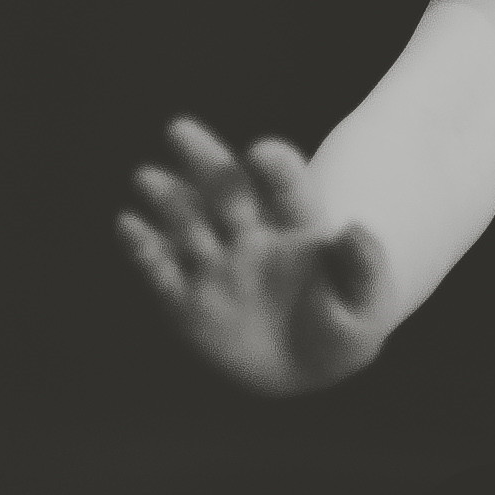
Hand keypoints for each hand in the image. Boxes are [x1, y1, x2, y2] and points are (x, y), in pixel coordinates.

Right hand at [115, 118, 390, 396]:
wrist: (308, 365)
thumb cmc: (345, 323)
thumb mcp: (367, 302)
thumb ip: (364, 266)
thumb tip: (355, 229)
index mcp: (299, 226)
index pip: (288, 190)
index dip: (276, 169)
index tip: (262, 152)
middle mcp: (252, 235)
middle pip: (227, 189)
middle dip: (205, 161)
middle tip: (179, 129)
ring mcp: (217, 264)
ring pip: (189, 223)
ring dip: (169, 199)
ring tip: (148, 177)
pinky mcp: (187, 300)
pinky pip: (162, 272)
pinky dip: (144, 249)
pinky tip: (127, 225)